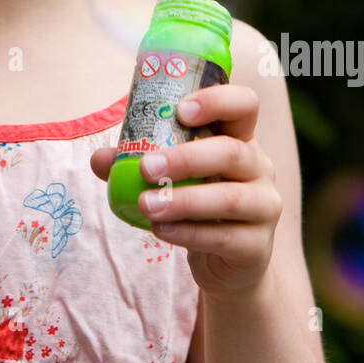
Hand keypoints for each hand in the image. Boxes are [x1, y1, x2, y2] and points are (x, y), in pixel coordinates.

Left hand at [89, 84, 282, 302]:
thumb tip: (99, 158)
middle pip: (232, 152)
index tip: (180, 110)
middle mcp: (259, 167)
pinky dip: (188, 233)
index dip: (217, 101)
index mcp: (240, 138)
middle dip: (186, 158)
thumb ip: (137, 163)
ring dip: (183, 200)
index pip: (244, 104)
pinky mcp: (257, 246)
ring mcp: (264, 207)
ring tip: (145, 204)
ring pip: (230, 198)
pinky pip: (223, 237)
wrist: (227, 261)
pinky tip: (160, 229)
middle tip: (145, 167)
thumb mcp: (174, 176)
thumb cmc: (198, 202)